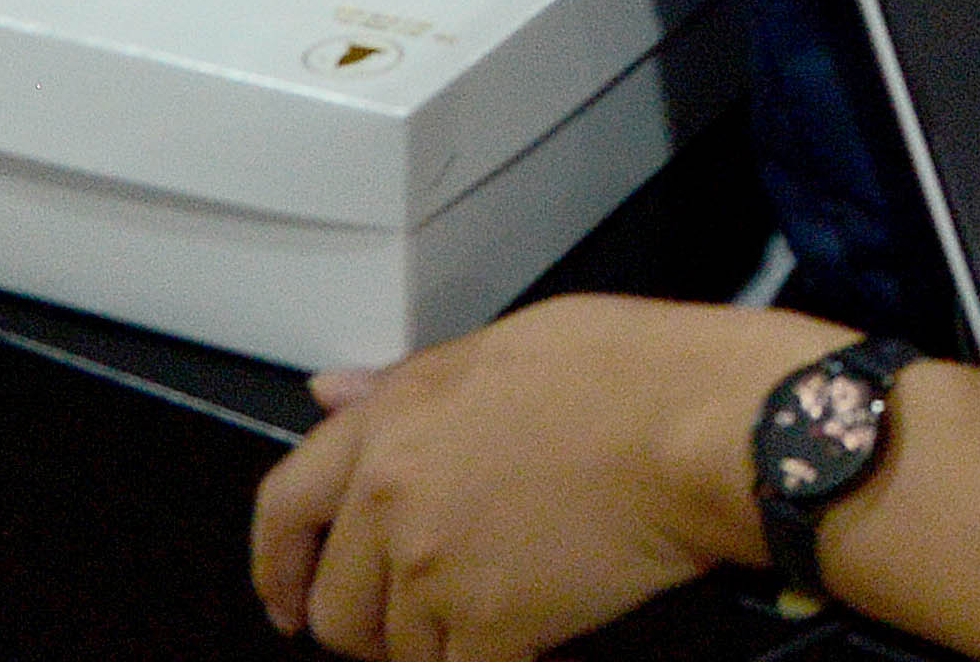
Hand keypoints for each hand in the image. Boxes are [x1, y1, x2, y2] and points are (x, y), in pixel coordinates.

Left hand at [254, 297, 828, 658]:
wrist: (702, 426)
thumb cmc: (632, 374)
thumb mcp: (500, 348)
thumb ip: (405, 383)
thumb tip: (331, 394)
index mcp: (392, 420)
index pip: (284, 507)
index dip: (277, 566)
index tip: (287, 597)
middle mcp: (394, 495)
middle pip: (337, 606)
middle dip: (371, 623)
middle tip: (417, 620)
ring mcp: (435, 565)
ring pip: (395, 651)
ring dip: (434, 648)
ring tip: (491, 617)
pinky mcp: (487, 624)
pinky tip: (526, 642)